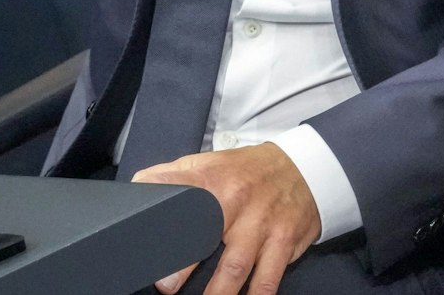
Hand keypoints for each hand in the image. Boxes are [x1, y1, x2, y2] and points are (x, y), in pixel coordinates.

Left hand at [132, 144, 322, 294]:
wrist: (305, 168)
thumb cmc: (249, 172)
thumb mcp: (211, 162)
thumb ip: (174, 175)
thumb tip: (138, 188)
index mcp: (212, 178)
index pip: (178, 190)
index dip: (160, 212)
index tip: (145, 241)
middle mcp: (237, 199)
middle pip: (205, 233)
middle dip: (184, 264)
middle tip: (166, 286)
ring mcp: (262, 223)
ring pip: (236, 266)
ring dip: (217, 292)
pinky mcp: (283, 242)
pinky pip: (267, 278)